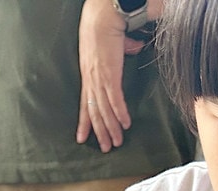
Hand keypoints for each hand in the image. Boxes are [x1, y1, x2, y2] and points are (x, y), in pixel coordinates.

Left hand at [76, 0, 139, 151]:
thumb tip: (134, 47)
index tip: (82, 138)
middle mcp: (91, 80)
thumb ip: (124, 48)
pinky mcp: (109, 74)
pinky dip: (119, 113)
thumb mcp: (113, 43)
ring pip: (103, 110)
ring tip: (116, 142)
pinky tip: (124, 124)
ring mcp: (98, 78)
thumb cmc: (106, 24)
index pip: (84, 104)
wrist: (102, 15)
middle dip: (100, 132)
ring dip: (111, 128)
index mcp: (89, 75)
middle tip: (106, 148)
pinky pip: (114, 99)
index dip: (84, 122)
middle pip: (94, 112)